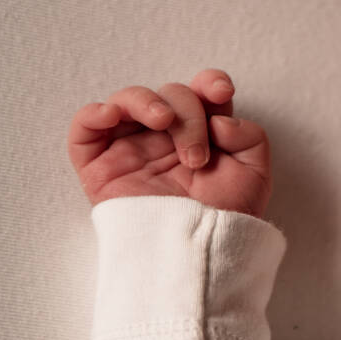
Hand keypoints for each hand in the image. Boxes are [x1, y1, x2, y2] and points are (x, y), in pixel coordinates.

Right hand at [67, 68, 271, 216]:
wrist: (196, 257)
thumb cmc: (224, 222)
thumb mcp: (254, 178)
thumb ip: (251, 137)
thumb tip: (219, 119)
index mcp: (202, 135)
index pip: (201, 93)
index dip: (209, 82)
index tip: (220, 92)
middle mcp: (166, 137)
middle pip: (171, 94)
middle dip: (188, 114)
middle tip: (196, 156)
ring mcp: (132, 149)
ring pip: (128, 99)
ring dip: (148, 102)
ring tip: (164, 123)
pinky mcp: (100, 167)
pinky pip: (85, 128)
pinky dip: (93, 114)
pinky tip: (111, 115)